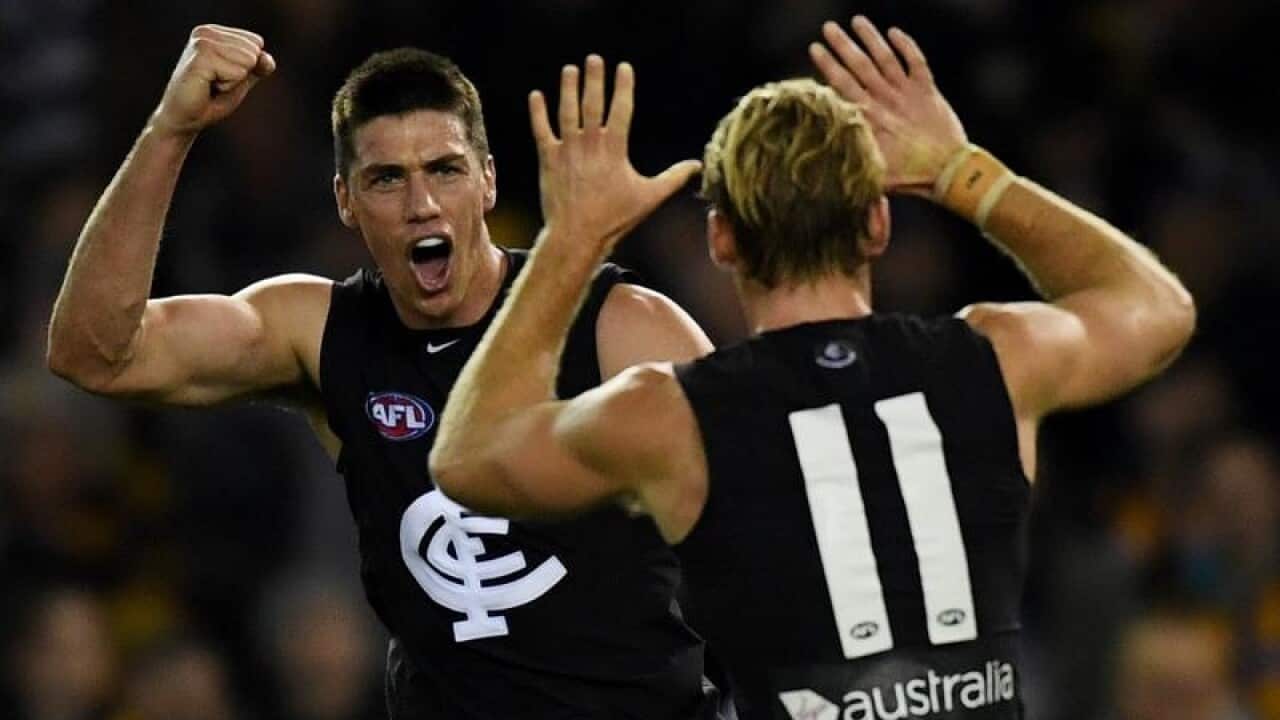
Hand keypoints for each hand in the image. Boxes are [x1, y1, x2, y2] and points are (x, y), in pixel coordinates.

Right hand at [151, 25, 275, 136]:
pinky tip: (207, 87)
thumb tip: (267, 59)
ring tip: (211, 85)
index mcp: (214, 32)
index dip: (247, 66)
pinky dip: (228, 86)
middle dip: (240, 74)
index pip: (256, 42)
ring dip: (233, 81)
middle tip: (216, 83)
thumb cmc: (211, 99)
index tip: (222, 76)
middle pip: (253, 51)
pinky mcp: (200, 58)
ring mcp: (201, 43)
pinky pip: (238, 73)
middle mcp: (206, 32)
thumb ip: (258, 66)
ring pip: (248, 61)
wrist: (185, 119)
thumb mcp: (242, 79)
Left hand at [529, 55, 700, 253]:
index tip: (624, 67)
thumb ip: (674, 178)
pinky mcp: (549, 158)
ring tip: (570, 70)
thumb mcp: (649, 197)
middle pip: (592, 103)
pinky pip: (541, 130)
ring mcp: (568, 149)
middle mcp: (590, 143)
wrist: (577, 234)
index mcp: (615, 148)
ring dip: (568, 88)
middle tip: (594, 59)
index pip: (622, 108)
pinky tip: (536, 96)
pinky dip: (538, 113)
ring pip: (566, 111)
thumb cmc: (615, 217)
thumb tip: (698, 165)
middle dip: (594, 79)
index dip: (623, 86)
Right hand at [809, 16, 967, 196]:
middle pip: (859, 65)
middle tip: (827, 28)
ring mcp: (908, 93)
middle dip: (842, 45)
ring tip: (857, 21)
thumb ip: (851, 158)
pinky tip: (894, 32)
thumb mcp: (873, 174)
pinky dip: (906, 45)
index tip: (814, 48)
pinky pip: (916, 62)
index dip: (827, 64)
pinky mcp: (928, 91)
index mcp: (869, 118)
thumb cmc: (910, 177)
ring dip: (870, 38)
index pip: (842, 84)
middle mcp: (886, 100)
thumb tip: (826, 151)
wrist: (949, 172)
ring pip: (885, 57)